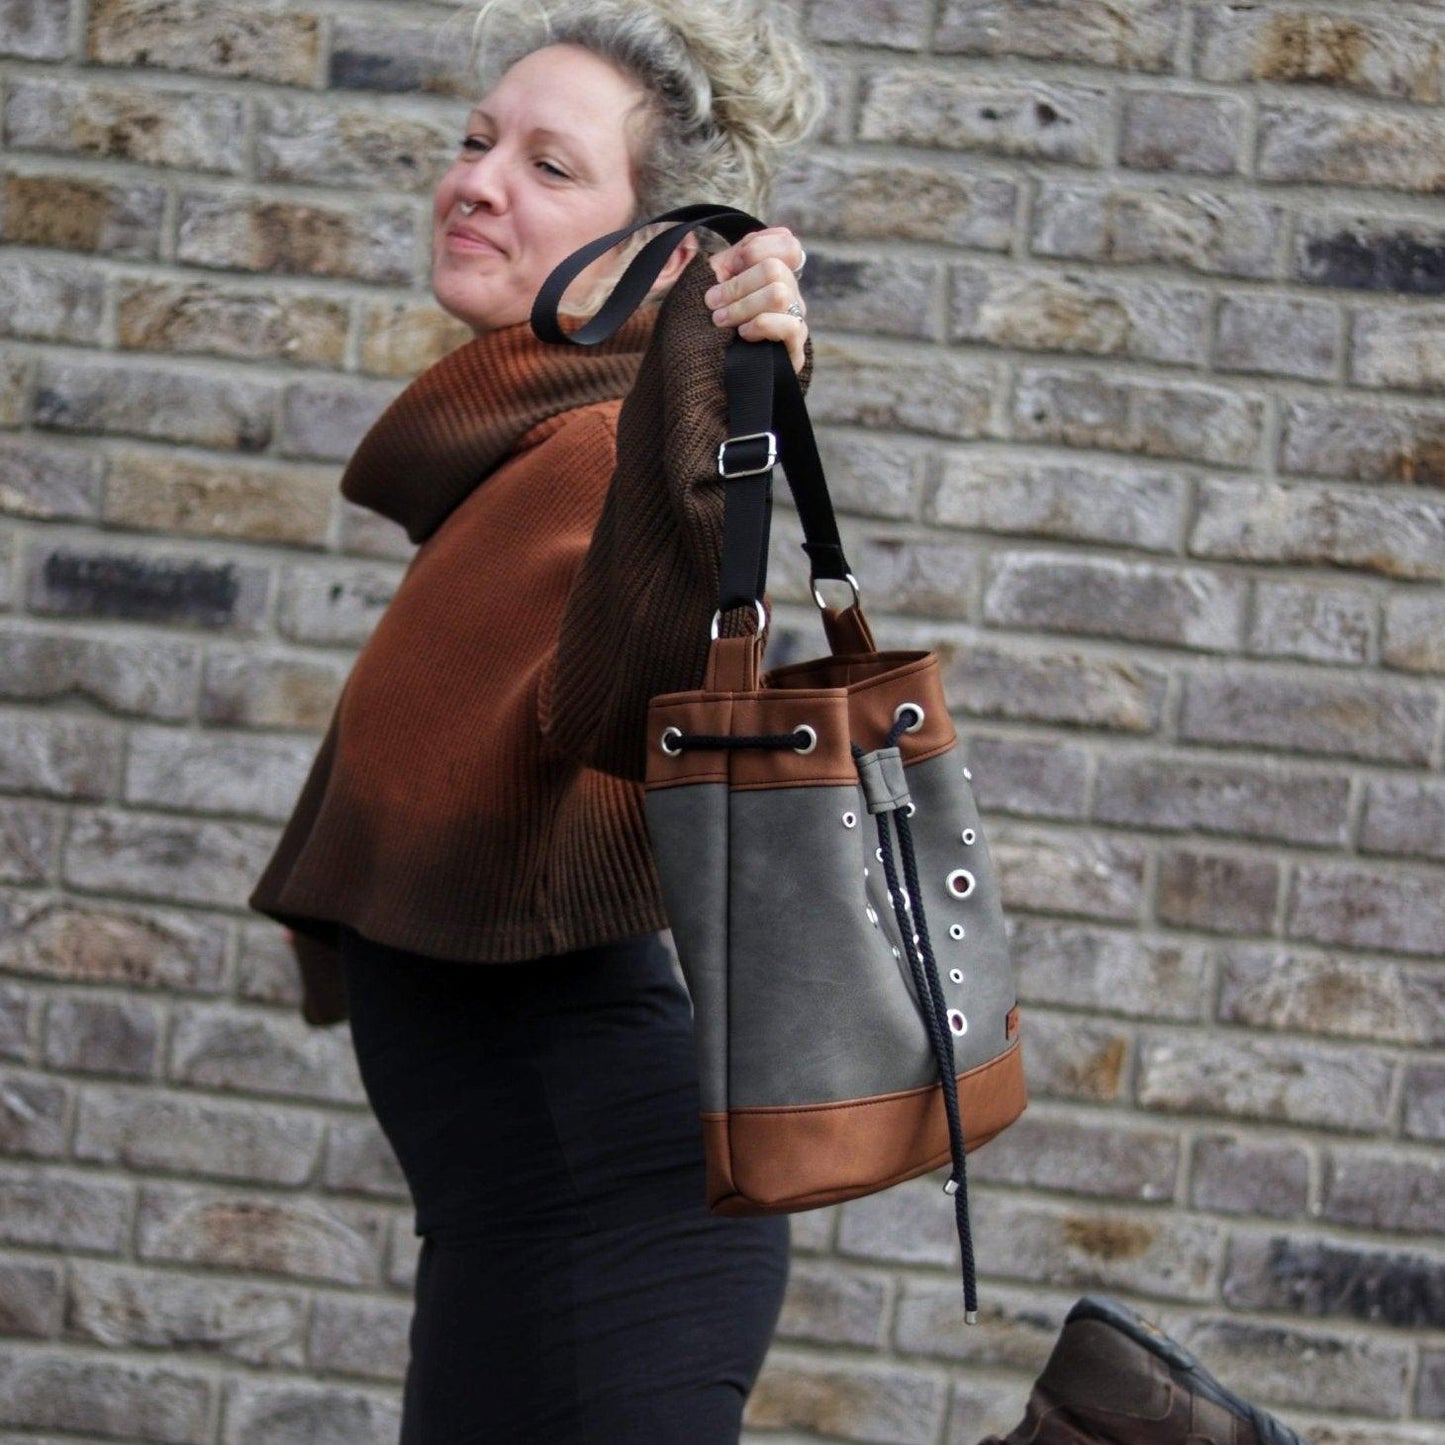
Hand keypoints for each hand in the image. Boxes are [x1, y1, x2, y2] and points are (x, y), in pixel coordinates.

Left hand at [704, 226, 807, 374]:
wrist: (699, 373)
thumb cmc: (703, 323)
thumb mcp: (713, 284)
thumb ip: (732, 259)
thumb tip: (756, 241)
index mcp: (773, 275)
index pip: (788, 244)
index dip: (758, 248)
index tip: (731, 265)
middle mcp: (790, 296)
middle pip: (775, 268)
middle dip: (737, 284)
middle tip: (712, 303)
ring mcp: (794, 322)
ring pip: (780, 294)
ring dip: (743, 306)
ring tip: (721, 321)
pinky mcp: (794, 352)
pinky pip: (790, 325)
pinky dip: (761, 325)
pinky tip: (743, 335)